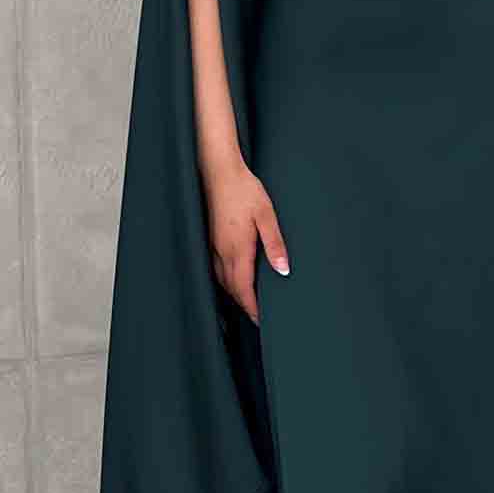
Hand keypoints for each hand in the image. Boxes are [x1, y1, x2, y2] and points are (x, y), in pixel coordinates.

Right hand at [200, 155, 289, 325]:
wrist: (219, 171)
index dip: (252, 307)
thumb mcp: (267, 216)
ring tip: (247, 302)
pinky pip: (215, 268)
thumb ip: (275, 244)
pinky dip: (225, 280)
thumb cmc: (245, 190)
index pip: (243, 288)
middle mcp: (222, 252)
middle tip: (257, 317)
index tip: (261, 321)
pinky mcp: (210, 238)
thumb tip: (283, 271)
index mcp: (238, 249)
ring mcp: (213, 246)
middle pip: (231, 289)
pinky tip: (232, 279)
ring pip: (221, 280)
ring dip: (234, 294)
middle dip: (244, 305)